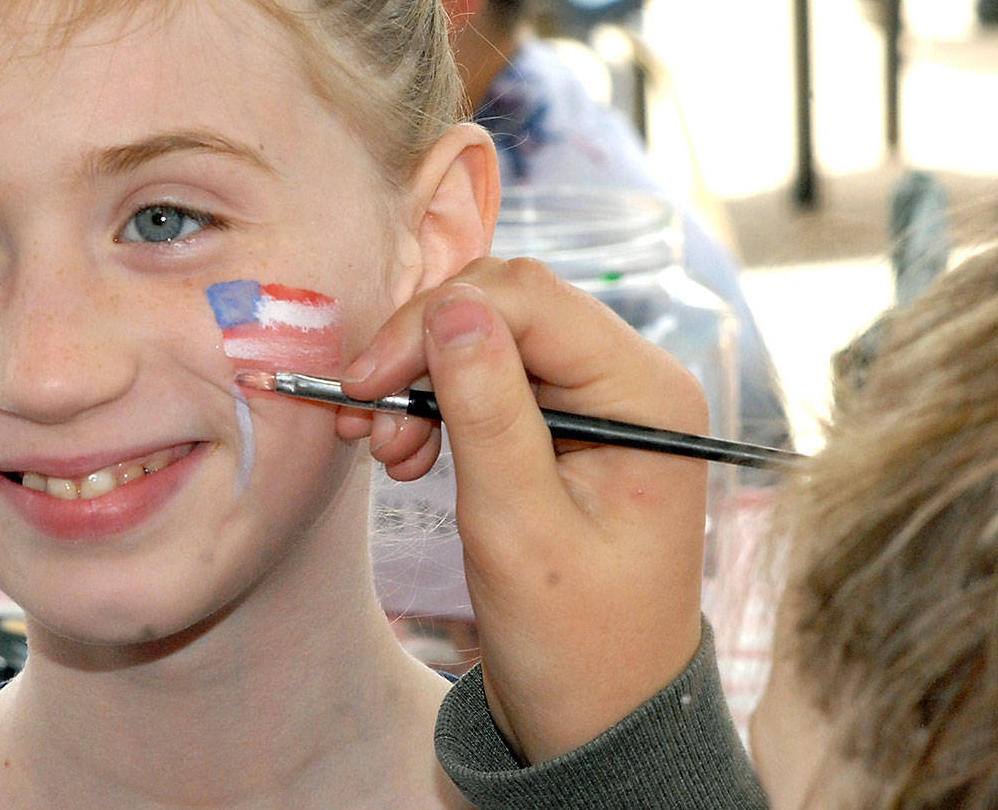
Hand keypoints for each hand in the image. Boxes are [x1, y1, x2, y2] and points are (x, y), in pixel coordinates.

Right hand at [339, 257, 707, 762]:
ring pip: (488, 337)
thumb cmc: (573, 638)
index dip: (434, 322)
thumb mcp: (518, 526)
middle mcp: (630, 378)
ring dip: (421, 380)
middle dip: (422, 351)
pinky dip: (435, 404)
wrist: (597, 711)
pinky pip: (487, 378)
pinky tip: (407, 452)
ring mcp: (599, 397)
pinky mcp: (565, 420)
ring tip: (387, 452)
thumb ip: (487, 411)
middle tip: (365, 415)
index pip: (529, 300)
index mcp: (646, 393)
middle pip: (506, 307)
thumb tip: (450, 308)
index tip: (364, 381)